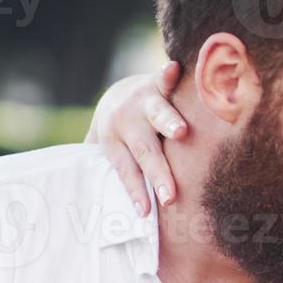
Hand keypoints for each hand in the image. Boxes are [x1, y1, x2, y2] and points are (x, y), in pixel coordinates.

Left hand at [86, 61, 188, 215]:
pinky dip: (169, 75)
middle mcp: (126, 121)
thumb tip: (102, 210)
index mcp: (112, 140)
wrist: (121, 92)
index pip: (125, 170)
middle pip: (145, 151)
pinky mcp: (155, 84)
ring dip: (168, 122)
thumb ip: (106, 174)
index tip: (145, 213)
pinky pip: (164, 80)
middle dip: (158, 173)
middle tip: (169, 196)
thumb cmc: (119, 135)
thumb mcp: (108, 154)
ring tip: (180, 133)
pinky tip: (175, 69)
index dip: (135, 191)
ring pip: (157, 115)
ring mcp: (142, 101)